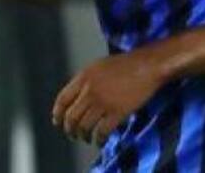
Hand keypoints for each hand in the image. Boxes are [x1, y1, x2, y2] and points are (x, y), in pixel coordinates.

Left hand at [52, 49, 168, 145]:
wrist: (147, 66)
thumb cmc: (125, 65)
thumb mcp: (98, 67)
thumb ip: (85, 81)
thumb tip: (76, 98)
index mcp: (83, 77)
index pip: (62, 99)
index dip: (58, 114)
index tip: (57, 122)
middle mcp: (89, 90)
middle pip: (71, 116)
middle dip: (70, 129)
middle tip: (72, 134)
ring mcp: (103, 102)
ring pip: (84, 126)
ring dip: (83, 136)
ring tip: (86, 138)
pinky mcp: (117, 112)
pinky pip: (102, 131)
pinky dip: (99, 139)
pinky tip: (100, 141)